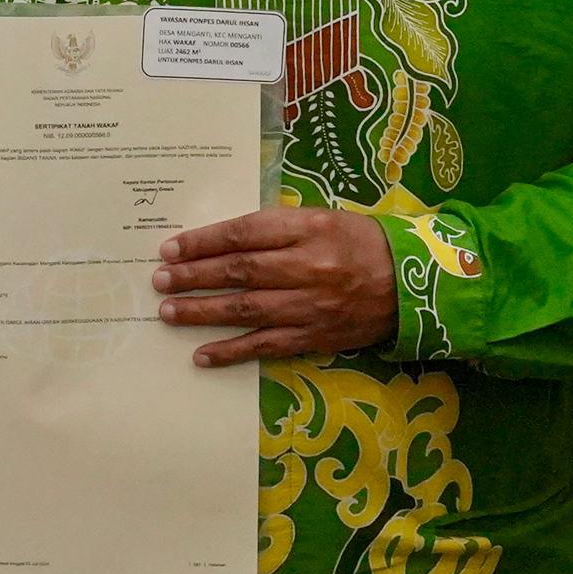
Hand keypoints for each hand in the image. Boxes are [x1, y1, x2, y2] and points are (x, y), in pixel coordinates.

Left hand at [154, 208, 396, 366]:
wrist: (414, 285)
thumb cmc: (362, 243)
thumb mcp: (324, 218)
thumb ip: (278, 227)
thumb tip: (222, 239)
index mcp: (310, 229)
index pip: (244, 233)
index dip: (203, 242)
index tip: (170, 247)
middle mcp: (308, 267)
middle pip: (239, 272)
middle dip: (193, 276)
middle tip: (159, 279)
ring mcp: (310, 306)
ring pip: (246, 310)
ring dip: (201, 312)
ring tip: (168, 311)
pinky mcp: (314, 337)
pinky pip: (265, 346)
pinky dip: (231, 352)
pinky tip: (201, 355)